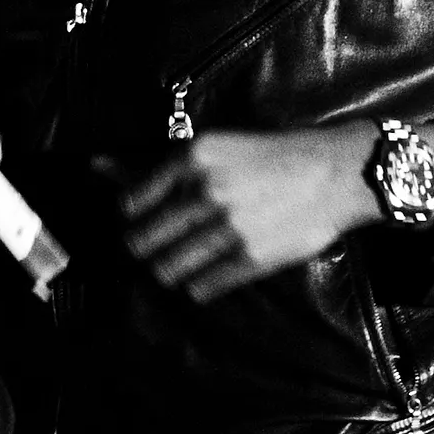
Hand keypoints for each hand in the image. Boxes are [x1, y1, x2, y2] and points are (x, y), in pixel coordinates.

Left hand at [118, 126, 382, 302]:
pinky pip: (202, 286)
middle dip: (141, 249)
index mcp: (193, 157)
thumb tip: (96, 168)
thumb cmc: (274, 156)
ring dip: (166, 271)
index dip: (129, 218)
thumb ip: (155, 164)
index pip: (131, 202)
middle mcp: (206, 191)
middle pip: (143, 240)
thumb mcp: (215, 147)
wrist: (336, 173)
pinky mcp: (250, 258)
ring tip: (174, 265)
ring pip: (168, 267)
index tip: (135, 222)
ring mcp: (228, 227)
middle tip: (147, 249)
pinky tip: (202, 276)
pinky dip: (196, 286)